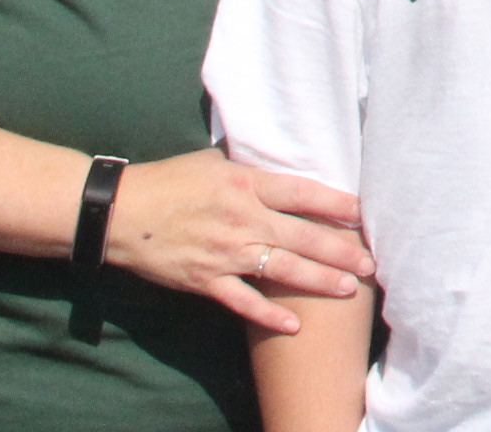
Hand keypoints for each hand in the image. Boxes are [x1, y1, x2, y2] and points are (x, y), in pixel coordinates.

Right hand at [104, 150, 374, 335]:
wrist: (120, 213)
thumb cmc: (168, 181)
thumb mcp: (214, 163)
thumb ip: (250, 173)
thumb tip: (281, 173)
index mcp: (245, 184)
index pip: (303, 194)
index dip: (337, 204)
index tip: (363, 213)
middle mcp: (242, 219)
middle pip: (303, 236)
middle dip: (341, 251)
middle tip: (371, 262)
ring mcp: (225, 253)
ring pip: (284, 270)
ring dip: (319, 281)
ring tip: (350, 288)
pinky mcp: (206, 280)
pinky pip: (245, 302)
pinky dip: (269, 316)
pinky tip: (294, 327)